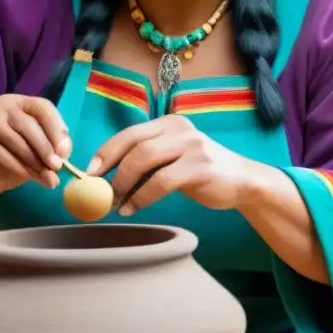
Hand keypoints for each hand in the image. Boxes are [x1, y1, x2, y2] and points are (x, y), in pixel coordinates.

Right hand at [0, 94, 71, 197]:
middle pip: (27, 123)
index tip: (64, 151)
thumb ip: (51, 148)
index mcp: (21, 103)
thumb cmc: (14, 158)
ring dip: (33, 162)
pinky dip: (17, 166)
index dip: (56, 128)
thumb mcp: (37, 152)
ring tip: (47, 178)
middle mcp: (2, 106)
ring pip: (15, 139)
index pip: (42, 107)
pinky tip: (26, 177)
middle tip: (56, 167)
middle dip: (45, 147)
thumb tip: (64, 153)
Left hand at [88, 114, 248, 214]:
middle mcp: (180, 129)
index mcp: (169, 123)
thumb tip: (106, 178)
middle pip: (134, 144)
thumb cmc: (201, 173)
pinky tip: (132, 209)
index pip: (130, 133)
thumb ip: (147, 161)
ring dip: (123, 183)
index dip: (106, 151)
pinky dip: (141, 197)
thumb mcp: (174, 159)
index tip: (89, 171)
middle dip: (111, 167)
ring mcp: (192, 145)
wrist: (244, 182)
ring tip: (113, 203)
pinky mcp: (200, 166)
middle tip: (95, 189)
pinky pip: (161, 181)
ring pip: (145, 159)